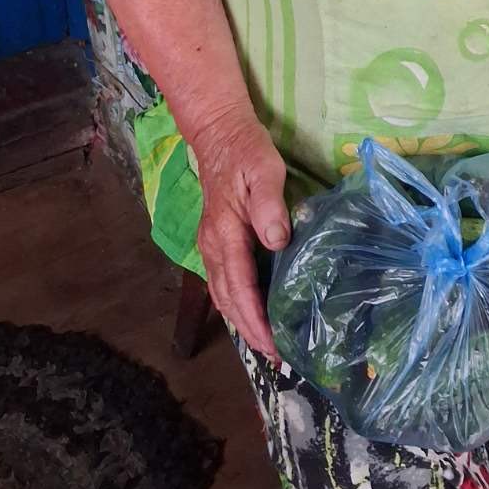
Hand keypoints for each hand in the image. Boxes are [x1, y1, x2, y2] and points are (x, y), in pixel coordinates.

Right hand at [192, 111, 289, 359]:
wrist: (218, 132)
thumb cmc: (245, 150)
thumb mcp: (264, 170)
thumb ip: (269, 206)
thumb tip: (277, 241)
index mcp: (224, 233)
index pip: (239, 287)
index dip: (255, 319)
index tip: (273, 344)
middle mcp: (212, 245)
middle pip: (227, 299)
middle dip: (249, 331)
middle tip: (276, 357)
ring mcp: (210, 244)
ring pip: (222, 294)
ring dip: (241, 321)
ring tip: (266, 344)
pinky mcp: (216, 241)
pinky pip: (223, 282)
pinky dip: (236, 304)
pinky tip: (252, 313)